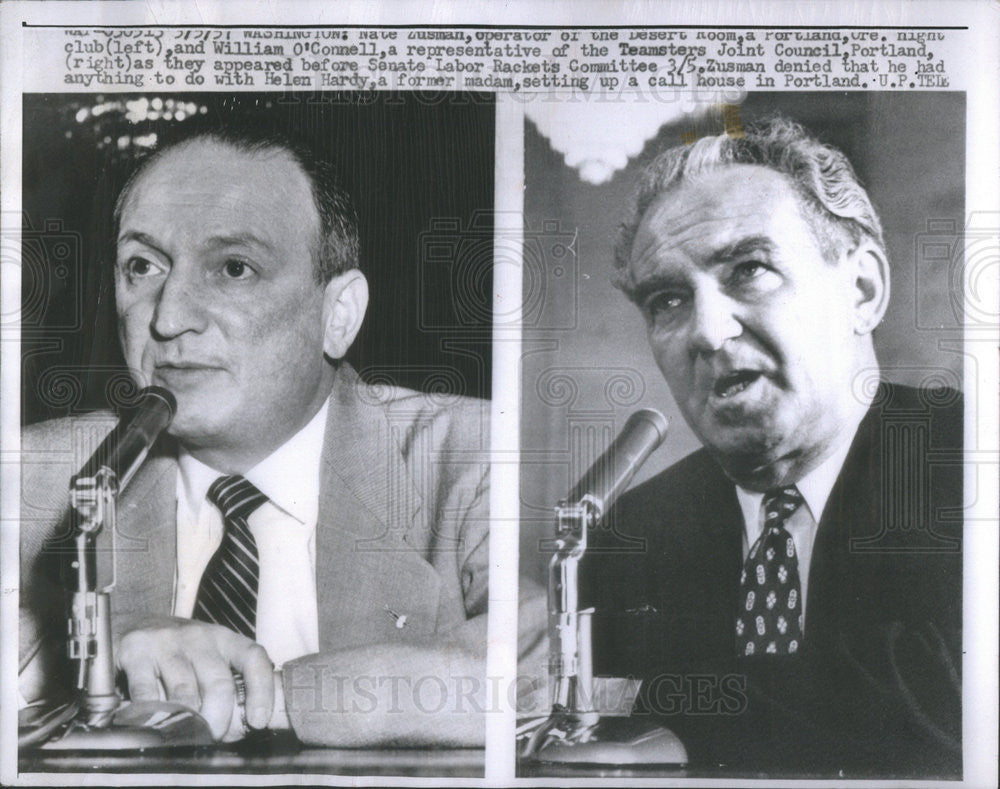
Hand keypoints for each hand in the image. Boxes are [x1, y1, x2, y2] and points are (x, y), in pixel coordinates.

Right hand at [116, 616, 274, 739]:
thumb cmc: (176, 654)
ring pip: (185, 693)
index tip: (258, 721)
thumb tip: (235, 731)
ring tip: (184, 739)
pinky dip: (151, 717)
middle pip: (219, 683)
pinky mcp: (136, 651)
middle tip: (213, 738)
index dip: (261, 690)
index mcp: (224, 639)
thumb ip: (223, 690)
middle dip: (219, 719)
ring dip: (187, 724)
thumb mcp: (206, 661)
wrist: (129, 626)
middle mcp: (199, 637)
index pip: (254, 658)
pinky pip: (147, 694)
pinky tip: (152, 726)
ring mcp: (167, 642)